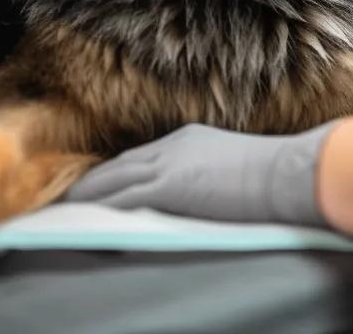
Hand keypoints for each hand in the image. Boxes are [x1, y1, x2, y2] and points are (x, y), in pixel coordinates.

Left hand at [66, 122, 334, 224]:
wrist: (285, 173)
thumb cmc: (273, 176)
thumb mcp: (232, 166)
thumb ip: (208, 175)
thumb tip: (199, 194)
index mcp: (189, 138)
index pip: (143, 157)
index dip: (119, 171)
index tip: (100, 182)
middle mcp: (173, 145)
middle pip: (124, 163)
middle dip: (97, 179)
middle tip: (71, 191)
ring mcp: (170, 163)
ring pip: (116, 177)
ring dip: (90, 191)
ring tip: (67, 203)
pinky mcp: (170, 185)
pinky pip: (125, 196)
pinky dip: (103, 204)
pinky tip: (86, 214)